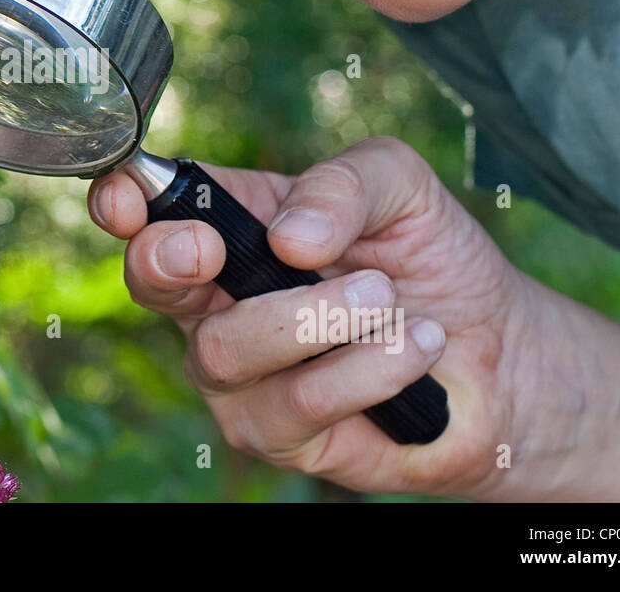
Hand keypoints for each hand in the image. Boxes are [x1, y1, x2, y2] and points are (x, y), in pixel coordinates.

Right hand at [88, 135, 533, 497]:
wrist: (499, 353)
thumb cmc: (430, 261)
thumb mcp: (399, 187)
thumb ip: (343, 183)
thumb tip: (290, 236)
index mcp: (231, 224)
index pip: (150, 209)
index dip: (121, 201)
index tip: (129, 199)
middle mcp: (218, 299)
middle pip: (150, 282)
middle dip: (168, 261)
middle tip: (211, 248)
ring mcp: (239, 373)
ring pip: (223, 349)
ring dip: (315, 317)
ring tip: (389, 298)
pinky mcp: (276, 435)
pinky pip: (298, 400)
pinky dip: (368, 366)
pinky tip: (417, 346)